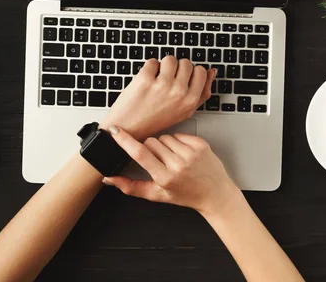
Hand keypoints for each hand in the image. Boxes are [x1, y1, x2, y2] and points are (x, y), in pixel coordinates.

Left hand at [100, 56, 214, 140]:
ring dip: (163, 66)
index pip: (201, 72)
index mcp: (190, 101)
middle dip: (177, 68)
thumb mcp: (184, 112)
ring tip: (157, 80)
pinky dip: (148, 68)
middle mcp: (178, 93)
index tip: (182, 78)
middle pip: (186, 63)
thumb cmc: (155, 121)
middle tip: (167, 81)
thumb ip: (201, 93)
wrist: (129, 128)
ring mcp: (162, 85)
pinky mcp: (145, 79)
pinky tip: (146, 81)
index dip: (191, 72)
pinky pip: (152, 61)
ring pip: (170, 59)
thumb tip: (211, 72)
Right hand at [103, 127, 241, 215]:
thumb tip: (110, 179)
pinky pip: (178, 134)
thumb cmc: (186, 195)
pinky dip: (178, 142)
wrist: (215, 194)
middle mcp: (179, 164)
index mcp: (165, 177)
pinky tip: (183, 154)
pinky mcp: (200, 144)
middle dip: (150, 149)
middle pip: (151, 142)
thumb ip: (131, 187)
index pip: (140, 154)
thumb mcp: (157, 195)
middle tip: (160, 162)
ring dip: (164, 145)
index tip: (115, 131)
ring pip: (164, 137)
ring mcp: (191, 153)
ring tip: (173, 159)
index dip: (125, 140)